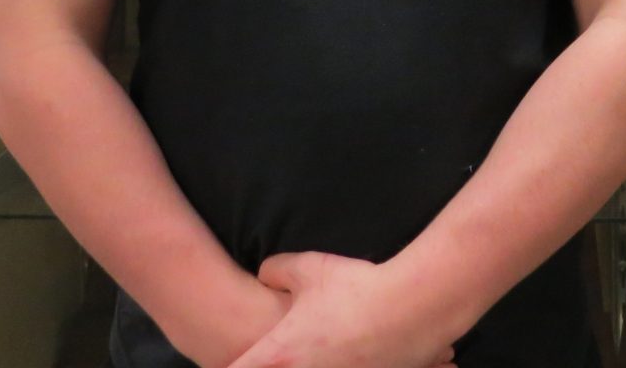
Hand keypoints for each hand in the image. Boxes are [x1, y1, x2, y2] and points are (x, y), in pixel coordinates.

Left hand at [224, 251, 455, 367]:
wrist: (407, 310)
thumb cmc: (355, 289)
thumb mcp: (309, 267)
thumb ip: (276, 270)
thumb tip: (264, 275)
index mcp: (280, 355)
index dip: (221, 365)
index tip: (217, 361)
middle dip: (265, 364)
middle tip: (268, 355)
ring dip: (303, 366)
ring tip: (312, 352)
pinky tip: (339, 358)